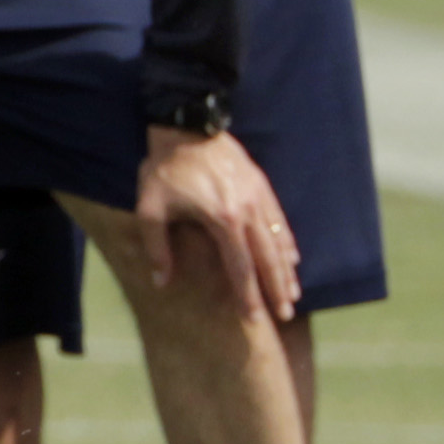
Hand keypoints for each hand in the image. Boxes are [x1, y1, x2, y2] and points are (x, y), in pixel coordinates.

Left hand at [135, 125, 300, 322]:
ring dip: (286, 271)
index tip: (253, 318)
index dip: (247, 296)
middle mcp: (248, 212)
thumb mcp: (150, 210)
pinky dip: (287, 242)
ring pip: (278, 241)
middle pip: (267, 259)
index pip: (240, 267)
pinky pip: (279, 220)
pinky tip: (292, 258)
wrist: (188, 125)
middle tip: (285, 314)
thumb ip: (158, 248)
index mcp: (223, 221)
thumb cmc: (164, 170)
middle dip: (277, 290)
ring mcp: (258, 198)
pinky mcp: (261, 185)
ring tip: (294, 294)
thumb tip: (162, 282)